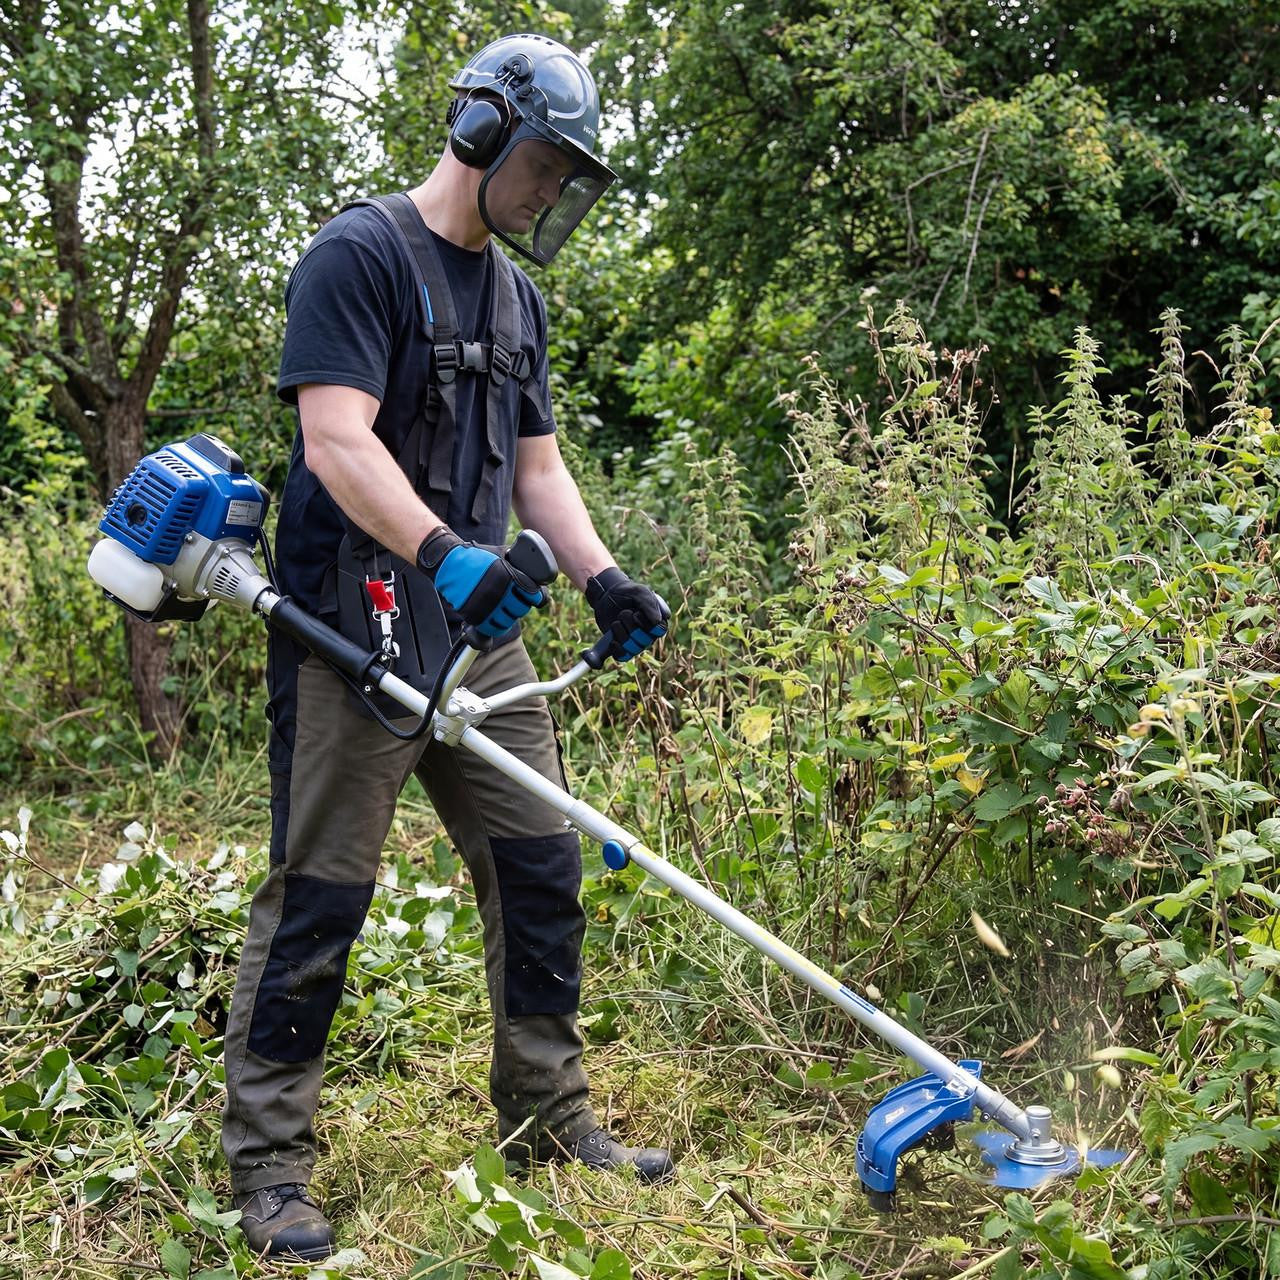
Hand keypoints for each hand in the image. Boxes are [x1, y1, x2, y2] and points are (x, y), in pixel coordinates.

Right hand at [417, 527, 544, 637]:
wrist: (451, 562)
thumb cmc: (478, 556)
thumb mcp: (502, 552)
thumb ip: (518, 561)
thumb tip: (533, 570)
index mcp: (512, 577)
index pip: (535, 597)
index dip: (536, 598)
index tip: (532, 598)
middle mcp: (502, 593)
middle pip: (522, 610)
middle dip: (520, 607)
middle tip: (513, 602)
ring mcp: (489, 605)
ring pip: (507, 621)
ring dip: (507, 618)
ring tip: (503, 611)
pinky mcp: (475, 615)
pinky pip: (491, 628)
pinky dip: (494, 626)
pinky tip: (493, 620)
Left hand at [586, 567, 669, 660]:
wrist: (607, 595)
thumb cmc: (626, 592)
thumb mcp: (639, 592)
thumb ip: (649, 604)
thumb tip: (657, 622)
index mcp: (657, 620)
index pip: (659, 630)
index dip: (646, 624)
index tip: (636, 613)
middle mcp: (648, 634)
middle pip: (645, 640)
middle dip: (631, 626)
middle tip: (623, 613)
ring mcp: (635, 641)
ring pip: (633, 648)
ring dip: (622, 634)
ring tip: (616, 622)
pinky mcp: (622, 646)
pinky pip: (623, 656)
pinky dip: (617, 650)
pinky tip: (612, 641)